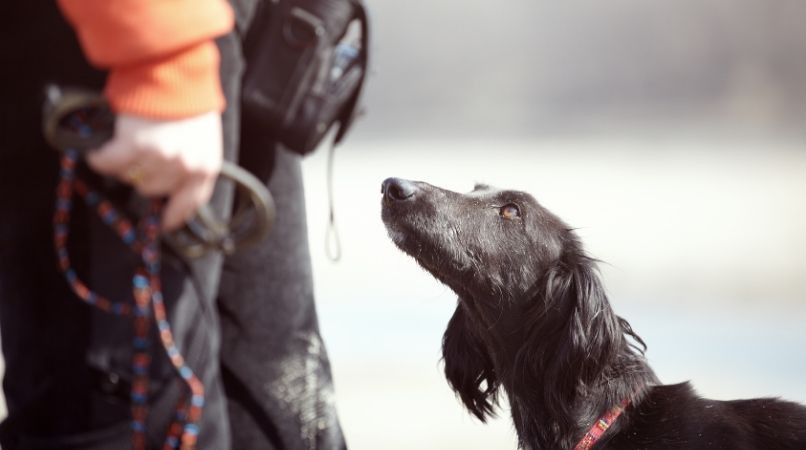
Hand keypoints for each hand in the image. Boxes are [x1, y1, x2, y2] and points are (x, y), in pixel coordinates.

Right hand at [86, 112, 222, 230]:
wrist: (175, 70)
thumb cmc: (189, 100)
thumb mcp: (203, 137)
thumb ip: (192, 161)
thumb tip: (169, 186)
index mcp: (207, 166)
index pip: (190, 203)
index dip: (174, 215)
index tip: (163, 223)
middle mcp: (185, 167)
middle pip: (152, 189)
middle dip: (144, 176)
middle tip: (141, 155)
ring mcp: (160, 158)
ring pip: (130, 177)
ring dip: (123, 165)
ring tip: (125, 145)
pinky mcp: (134, 145)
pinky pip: (109, 163)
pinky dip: (101, 158)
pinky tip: (101, 150)